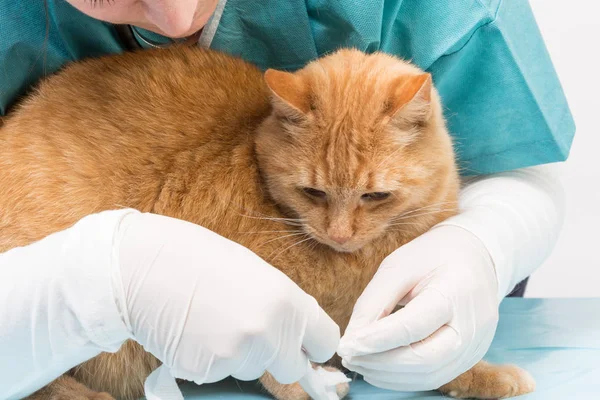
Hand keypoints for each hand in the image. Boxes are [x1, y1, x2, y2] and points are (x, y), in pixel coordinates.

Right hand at [114, 211, 338, 384]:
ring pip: (252, 369)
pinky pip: (221, 373)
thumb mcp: (254, 272)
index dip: (312, 345)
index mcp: (288, 301)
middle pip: (291, 368)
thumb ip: (281, 306)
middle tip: (247, 330)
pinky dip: (210, 360)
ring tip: (211, 321)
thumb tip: (296, 335)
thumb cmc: (198, 259)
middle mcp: (270, 332)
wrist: (142, 264)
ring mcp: (239, 354)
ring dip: (238, 355)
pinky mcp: (208, 371)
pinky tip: (193, 331)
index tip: (302, 344)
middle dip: (275, 356)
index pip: (326, 342)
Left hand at [337, 225, 498, 390]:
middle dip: (380, 363)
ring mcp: (476, 346)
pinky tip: (378, 367)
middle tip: (349, 356)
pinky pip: (433, 377)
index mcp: (456, 291)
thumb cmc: (433, 257)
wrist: (475, 259)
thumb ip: (375, 302)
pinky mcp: (470, 358)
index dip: (377, 340)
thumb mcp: (399, 266)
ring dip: (387, 375)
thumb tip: (353, 339)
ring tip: (359, 362)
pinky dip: (401, 378)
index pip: (414, 326)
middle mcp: (473, 325)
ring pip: (428, 376)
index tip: (346, 345)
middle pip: (424, 360)